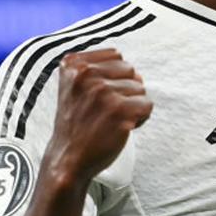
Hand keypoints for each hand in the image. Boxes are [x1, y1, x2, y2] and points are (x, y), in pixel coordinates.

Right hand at [44, 49, 152, 188]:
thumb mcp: (74, 87)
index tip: (97, 96)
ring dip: (132, 106)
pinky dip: (140, 118)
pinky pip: (147, 105)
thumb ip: (96, 69)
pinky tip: (120, 127)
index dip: (114, 77)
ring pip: (140, 89)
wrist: (68, 158)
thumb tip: (135, 72)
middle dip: (125, 91)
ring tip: (110, 120)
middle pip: (130, 71)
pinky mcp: (119, 110)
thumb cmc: (77, 124)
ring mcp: (103, 92)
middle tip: (105, 111)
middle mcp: (86, 75)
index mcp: (73, 64)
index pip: (116, 56)